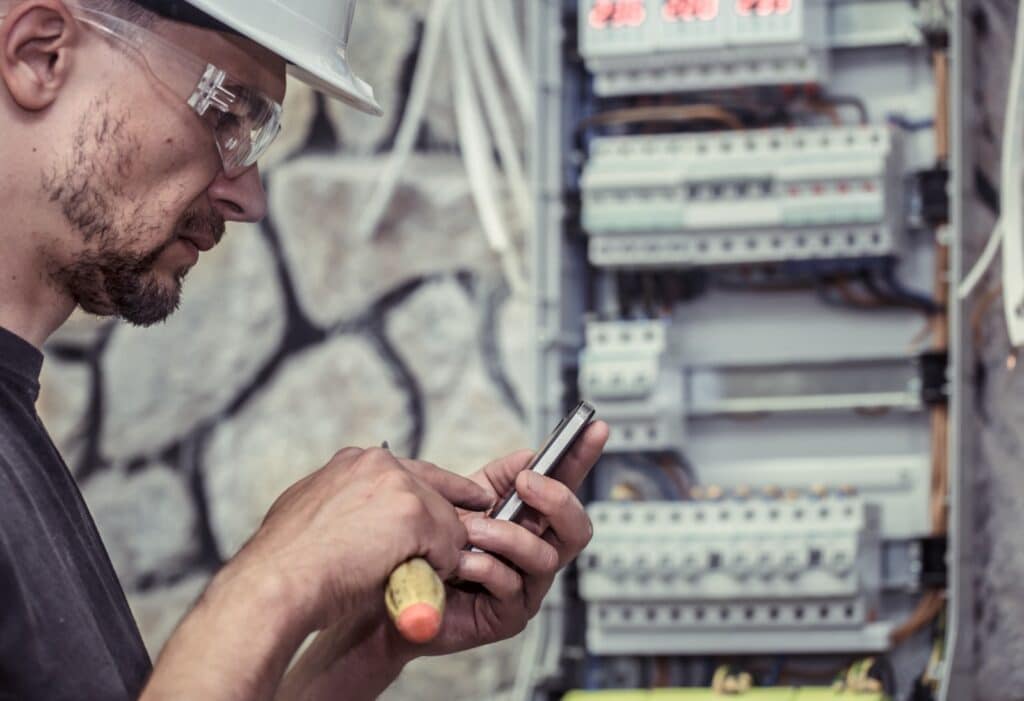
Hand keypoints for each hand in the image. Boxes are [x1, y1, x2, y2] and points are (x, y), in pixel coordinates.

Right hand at [235, 446, 493, 634]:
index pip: (415, 472)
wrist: (275, 584)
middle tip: (454, 555)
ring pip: (446, 522)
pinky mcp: (413, 515)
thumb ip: (343, 506)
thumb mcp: (310, 515)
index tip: (473, 497)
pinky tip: (420, 583)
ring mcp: (397, 486)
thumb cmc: (287, 566)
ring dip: (439, 553)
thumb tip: (357, 520)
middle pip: (436, 495)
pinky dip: (441, 569)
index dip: (445, 490)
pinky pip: (449, 546)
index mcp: (354, 462)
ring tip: (419, 579)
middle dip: (442, 528)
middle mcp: (378, 464)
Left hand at [402, 419, 608, 655]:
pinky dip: (486, 567)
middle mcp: (538, 551)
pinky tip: (463, 561)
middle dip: (557, 499)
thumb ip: (498, 476)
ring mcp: (528, 585)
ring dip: (509, 536)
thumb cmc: (435, 543)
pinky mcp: (509, 615)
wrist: (400, 587)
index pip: (567, 486)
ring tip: (472, 529)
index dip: (583, 458)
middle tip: (525, 482)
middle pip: (577, 528)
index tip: (596, 428)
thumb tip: (529, 456)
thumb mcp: (466, 497)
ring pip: (545, 557)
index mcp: (532, 520)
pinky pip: (511, 586)